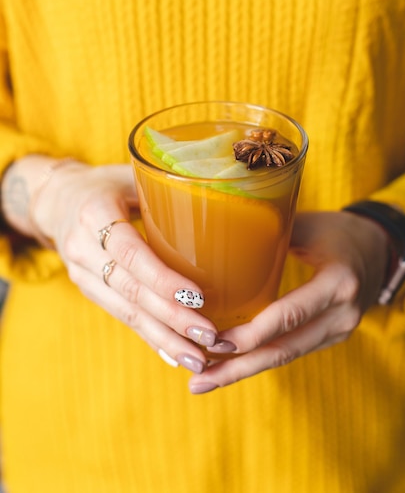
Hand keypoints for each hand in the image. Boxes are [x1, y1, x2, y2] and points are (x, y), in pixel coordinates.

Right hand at [30, 159, 218, 372]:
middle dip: (172, 318)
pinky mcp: (88, 288)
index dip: (163, 278)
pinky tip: (173, 354)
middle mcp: (82, 247)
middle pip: (130, 290)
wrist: (56, 199)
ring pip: (125, 311)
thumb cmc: (104, 183)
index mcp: (95, 212)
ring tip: (197, 358)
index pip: (131, 252)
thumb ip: (164, 188)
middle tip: (208, 337)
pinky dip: (149, 336)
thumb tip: (220, 196)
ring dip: (163, 338)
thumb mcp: (129, 174)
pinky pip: (121, 315)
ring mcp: (81, 272)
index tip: (198, 297)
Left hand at [188, 210, 390, 393]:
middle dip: (237, 367)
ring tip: (203, 382)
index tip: (213, 343)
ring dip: (242, 370)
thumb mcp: (308, 224)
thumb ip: (269, 232)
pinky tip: (229, 365)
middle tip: (197, 380)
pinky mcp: (330, 337)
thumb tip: (217, 233)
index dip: (251, 333)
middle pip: (284, 350)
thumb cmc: (339, 231)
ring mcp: (338, 331)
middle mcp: (342, 315)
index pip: (289, 315)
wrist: (380, 250)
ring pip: (285, 357)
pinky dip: (259, 359)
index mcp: (338, 283)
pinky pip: (291, 351)